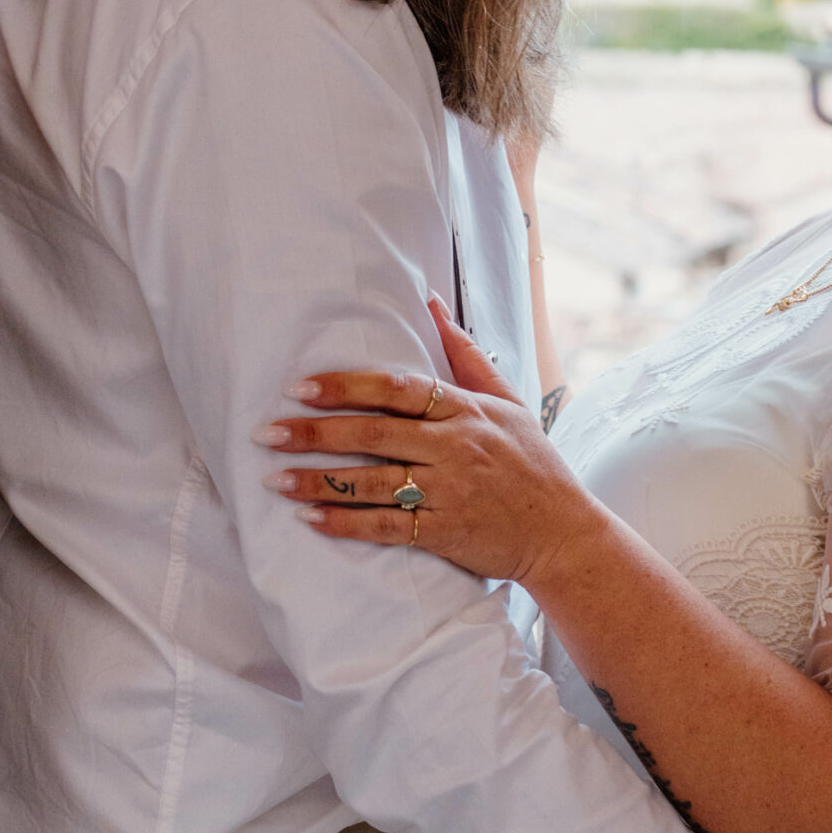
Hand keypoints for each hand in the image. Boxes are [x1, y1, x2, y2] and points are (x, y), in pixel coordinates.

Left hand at [255, 297, 600, 586]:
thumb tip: (431, 299)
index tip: (301, 388)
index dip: (346, 386)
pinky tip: (311, 521)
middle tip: (267, 432)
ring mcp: (448, 492)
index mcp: (464, 410)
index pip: (396, 389)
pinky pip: (386, 529)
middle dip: (315, 433)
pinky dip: (347, 524)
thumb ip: (464, 354)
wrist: (563, 531)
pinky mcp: (445, 533)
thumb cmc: (531, 460)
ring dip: (319, 482)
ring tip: (275, 480)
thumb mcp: (507, 399)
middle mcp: (453, 448)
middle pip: (374, 435)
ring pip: (372, 483)